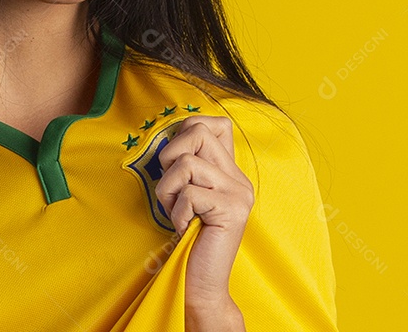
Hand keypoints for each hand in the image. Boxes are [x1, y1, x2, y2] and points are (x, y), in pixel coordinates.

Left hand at [154, 115, 254, 311]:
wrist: (201, 284)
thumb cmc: (187, 238)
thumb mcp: (186, 195)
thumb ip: (187, 166)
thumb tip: (168, 138)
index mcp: (231, 172)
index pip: (216, 123)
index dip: (186, 131)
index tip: (175, 162)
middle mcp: (240, 179)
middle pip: (197, 132)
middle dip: (169, 160)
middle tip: (173, 192)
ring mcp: (239, 194)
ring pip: (186, 163)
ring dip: (169, 191)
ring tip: (178, 214)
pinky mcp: (231, 210)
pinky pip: (188, 194)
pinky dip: (177, 213)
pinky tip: (186, 229)